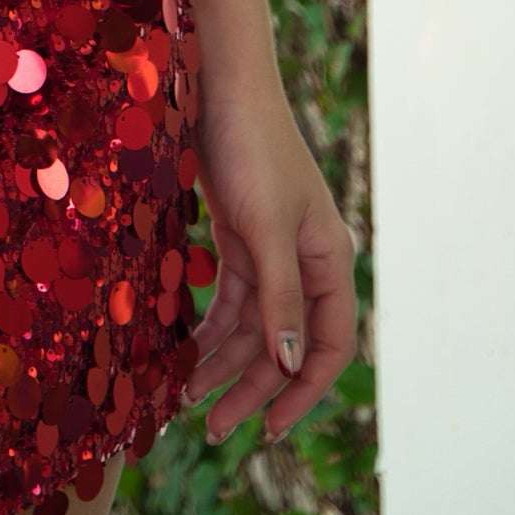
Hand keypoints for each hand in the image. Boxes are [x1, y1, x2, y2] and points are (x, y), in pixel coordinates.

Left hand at [186, 85, 356, 444]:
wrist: (218, 86)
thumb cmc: (254, 149)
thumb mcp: (267, 227)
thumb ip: (280, 297)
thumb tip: (289, 365)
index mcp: (330, 261)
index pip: (327, 346)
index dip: (300, 392)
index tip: (266, 428)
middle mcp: (306, 263)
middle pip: (283, 343)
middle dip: (250, 387)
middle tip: (211, 428)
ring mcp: (272, 250)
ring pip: (253, 326)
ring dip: (223, 362)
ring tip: (185, 397)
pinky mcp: (240, 237)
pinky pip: (231, 299)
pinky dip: (209, 327)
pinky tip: (184, 351)